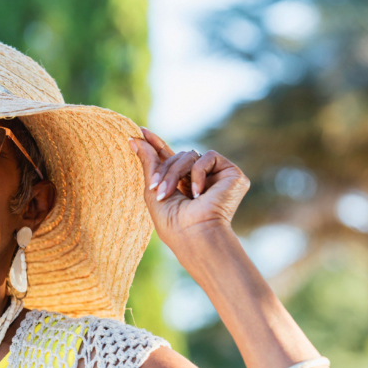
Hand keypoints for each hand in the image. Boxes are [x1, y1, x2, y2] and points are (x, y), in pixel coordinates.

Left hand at [129, 128, 249, 250]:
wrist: (194, 236)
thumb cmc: (172, 223)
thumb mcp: (153, 190)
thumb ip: (148, 163)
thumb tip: (135, 138)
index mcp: (184, 185)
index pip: (170, 158)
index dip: (156, 144)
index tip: (141, 131)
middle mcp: (201, 179)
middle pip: (177, 156)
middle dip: (163, 170)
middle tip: (155, 188)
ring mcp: (217, 176)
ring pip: (189, 155)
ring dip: (174, 173)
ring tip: (168, 193)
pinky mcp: (232, 174)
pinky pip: (208, 157)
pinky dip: (198, 173)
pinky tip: (199, 194)